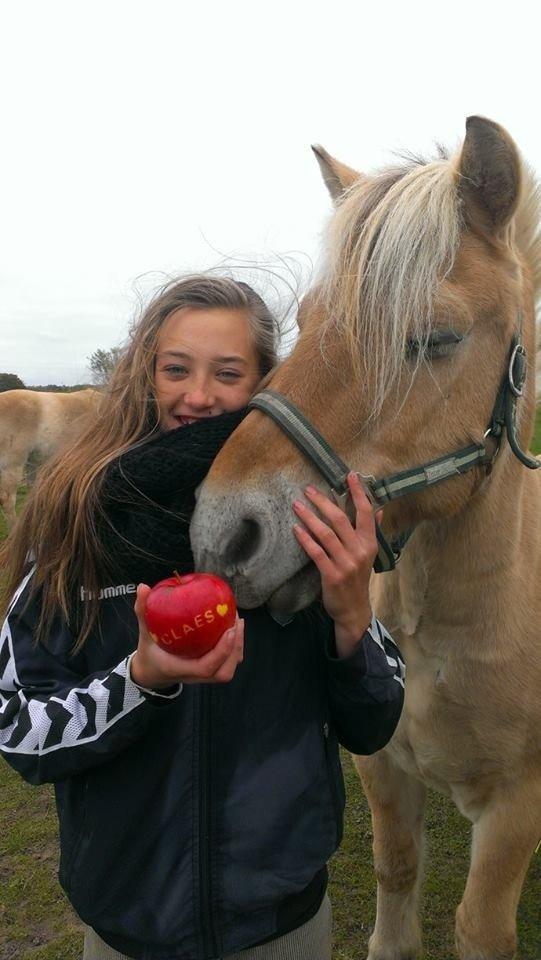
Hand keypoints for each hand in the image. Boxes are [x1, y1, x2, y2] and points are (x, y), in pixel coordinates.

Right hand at [130, 584, 244, 687]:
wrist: (150, 673)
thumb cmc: (149, 653)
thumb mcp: (143, 633)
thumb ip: (143, 612)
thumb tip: (142, 587)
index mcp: (179, 668)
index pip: (205, 667)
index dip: (221, 651)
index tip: (230, 630)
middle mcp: (194, 676)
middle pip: (223, 672)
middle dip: (234, 648)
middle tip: (235, 622)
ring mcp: (203, 676)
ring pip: (228, 669)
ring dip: (237, 647)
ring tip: (237, 622)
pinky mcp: (209, 671)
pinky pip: (227, 663)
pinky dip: (235, 647)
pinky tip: (234, 626)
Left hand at [292, 473, 378, 656]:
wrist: (354, 610)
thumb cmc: (358, 579)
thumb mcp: (369, 554)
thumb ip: (373, 531)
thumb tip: (380, 509)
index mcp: (370, 543)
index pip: (366, 513)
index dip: (358, 493)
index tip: (350, 475)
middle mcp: (360, 551)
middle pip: (341, 519)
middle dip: (324, 502)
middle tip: (308, 489)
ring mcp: (346, 563)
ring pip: (326, 534)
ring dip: (310, 517)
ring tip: (297, 505)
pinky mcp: (332, 575)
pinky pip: (316, 552)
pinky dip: (305, 539)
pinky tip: (296, 529)